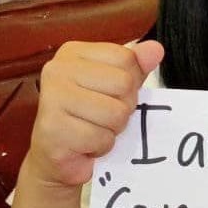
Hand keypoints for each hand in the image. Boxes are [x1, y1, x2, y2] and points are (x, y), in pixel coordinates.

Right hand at [24, 40, 163, 187]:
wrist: (57, 158)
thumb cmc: (89, 117)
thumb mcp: (117, 86)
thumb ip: (136, 67)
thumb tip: (156, 49)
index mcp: (74, 53)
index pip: (126, 58)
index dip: (131, 82)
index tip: (111, 94)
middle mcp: (57, 70)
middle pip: (124, 83)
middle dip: (123, 107)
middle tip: (103, 117)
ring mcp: (51, 99)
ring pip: (115, 113)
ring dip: (113, 129)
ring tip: (94, 130)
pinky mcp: (52, 130)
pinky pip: (101, 138)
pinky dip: (101, 146)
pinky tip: (85, 145)